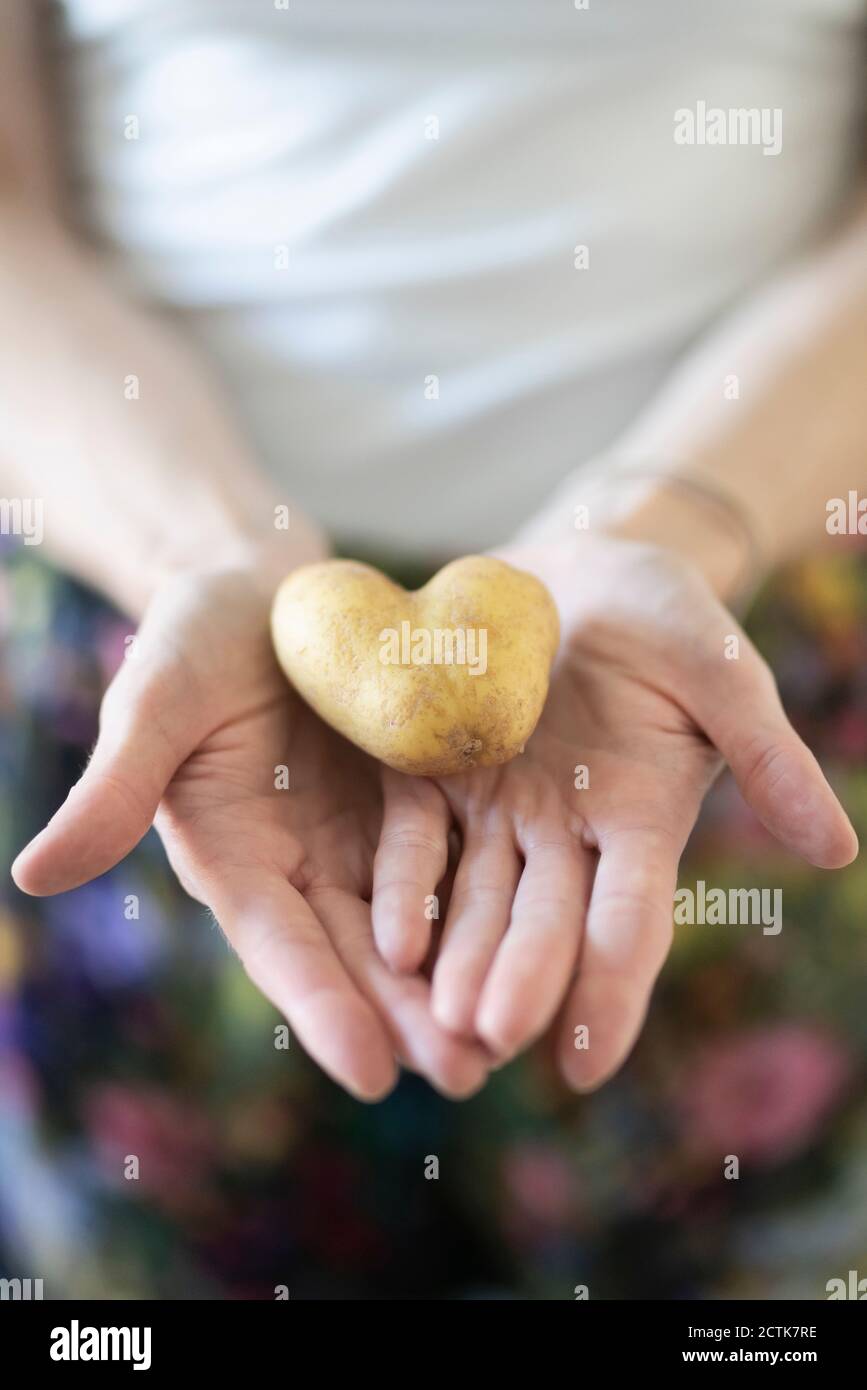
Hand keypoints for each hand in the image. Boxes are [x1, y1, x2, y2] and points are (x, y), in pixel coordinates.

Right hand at [12, 569, 488, 1100]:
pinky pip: (457, 852)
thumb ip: (115, 788)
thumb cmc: (196, 635)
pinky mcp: (413, 795)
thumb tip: (32, 876)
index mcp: (233, 855)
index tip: (371, 1074)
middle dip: (408, 1017)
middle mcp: (301, 860)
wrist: (267, 583)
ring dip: (458, 979)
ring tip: (511, 1038)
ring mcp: (361, 832)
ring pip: (416, 920)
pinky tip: (536, 936)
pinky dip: (488, 898)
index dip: (322, 1008)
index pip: (281, 943)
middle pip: (357, 951)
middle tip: (468, 1077)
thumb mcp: (157, 700)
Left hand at [370, 536, 857, 1089]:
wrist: (586, 572)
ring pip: (476, 896)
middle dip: (519, 981)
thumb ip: (766, 757)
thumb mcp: (723, 673)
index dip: (611, 990)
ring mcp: (495, 807)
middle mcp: (563, 832)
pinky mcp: (433, 767)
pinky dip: (406, 883)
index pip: (628, 920)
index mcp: (639, 821)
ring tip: (434, 1022)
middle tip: (488, 1040)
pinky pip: (416, 833)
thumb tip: (838, 851)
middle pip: (542, 920)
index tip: (586, 1066)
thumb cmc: (668, 620)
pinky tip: (388, 939)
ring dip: (456, 959)